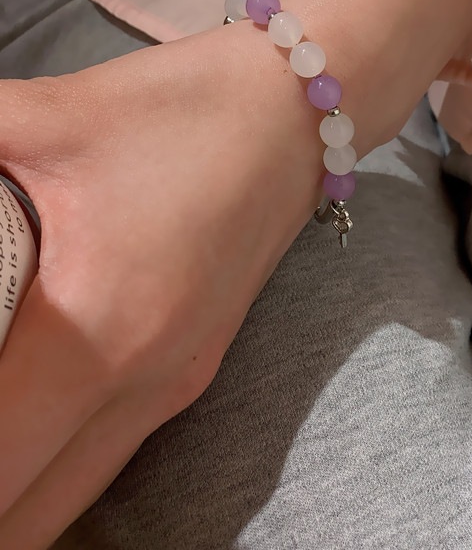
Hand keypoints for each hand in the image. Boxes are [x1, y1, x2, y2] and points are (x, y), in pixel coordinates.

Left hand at [0, 20, 323, 547]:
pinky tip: (27, 406)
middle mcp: (149, 379)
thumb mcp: (48, 118)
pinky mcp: (199, 360)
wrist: (298, 108)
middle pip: (25, 517)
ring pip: (71, 494)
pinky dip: (54, 459)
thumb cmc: (188, 110)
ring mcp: (182, 378)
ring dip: (12, 489)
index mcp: (102, 330)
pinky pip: (111, 450)